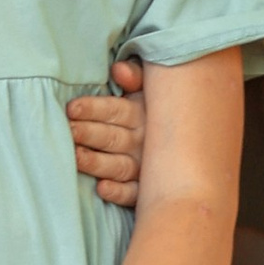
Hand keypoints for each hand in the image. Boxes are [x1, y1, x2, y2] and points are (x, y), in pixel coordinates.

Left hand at [66, 55, 145, 211]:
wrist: (194, 146)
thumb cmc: (155, 112)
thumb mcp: (149, 88)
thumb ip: (135, 76)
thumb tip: (118, 70)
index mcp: (141, 114)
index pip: (115, 110)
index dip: (93, 109)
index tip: (72, 108)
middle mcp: (143, 141)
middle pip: (112, 138)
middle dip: (89, 134)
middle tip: (69, 131)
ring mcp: (145, 168)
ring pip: (118, 166)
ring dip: (97, 163)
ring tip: (76, 157)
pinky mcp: (146, 190)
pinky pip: (133, 194)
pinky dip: (119, 192)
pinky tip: (102, 188)